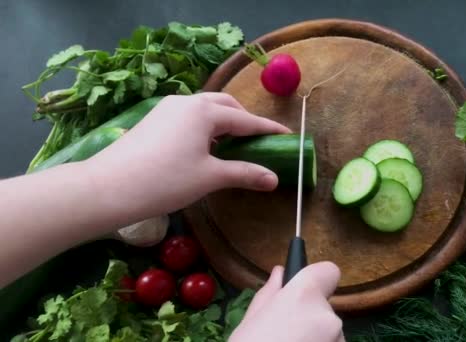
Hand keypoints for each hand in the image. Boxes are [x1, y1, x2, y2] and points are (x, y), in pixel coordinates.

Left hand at [86, 93, 290, 221]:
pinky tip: (205, 148)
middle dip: (245, 121)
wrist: (108, 188)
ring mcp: (167, 109)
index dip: (268, 130)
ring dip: (224, 123)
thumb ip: (244, 173)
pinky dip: (205, 127)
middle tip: (258, 142)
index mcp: (205, 111)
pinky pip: (189, 117)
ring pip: (205, 110)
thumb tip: (273, 178)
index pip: (246, 119)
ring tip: (234, 146)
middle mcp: (187, 102)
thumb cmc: (165, 181)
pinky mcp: (153, 119)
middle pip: (225, 106)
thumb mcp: (210, 177)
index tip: (288, 136)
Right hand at [229, 262, 344, 341]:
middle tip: (284, 337)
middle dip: (309, 321)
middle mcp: (329, 316)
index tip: (303, 293)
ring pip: (329, 336)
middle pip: (325, 310)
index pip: (329, 271)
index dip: (317, 280)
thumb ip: (270, 294)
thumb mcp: (249, 322)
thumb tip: (280, 272)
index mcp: (304, 295)